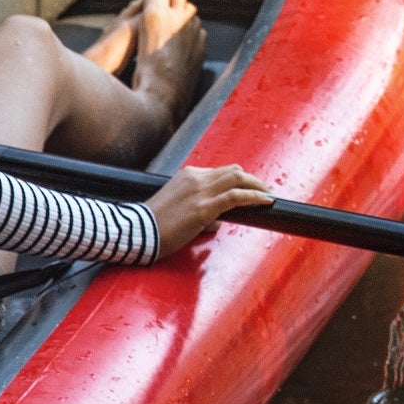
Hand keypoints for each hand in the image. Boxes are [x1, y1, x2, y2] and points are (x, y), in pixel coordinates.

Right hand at [143, 164, 272, 256]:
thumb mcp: (175, 209)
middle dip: (252, 180)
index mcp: (187, 176)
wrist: (136, 232)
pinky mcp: (204, 208)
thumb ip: (197, 211)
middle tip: (263, 191)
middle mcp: (196, 179)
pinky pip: (237, 197)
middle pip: (233, 171)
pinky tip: (266, 201)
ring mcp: (200, 192)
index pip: (220, 172)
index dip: (238, 180)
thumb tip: (215, 223)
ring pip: (238, 179)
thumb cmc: (151, 225)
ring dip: (258, 186)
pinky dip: (255, 197)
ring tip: (268, 196)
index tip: (248, 189)